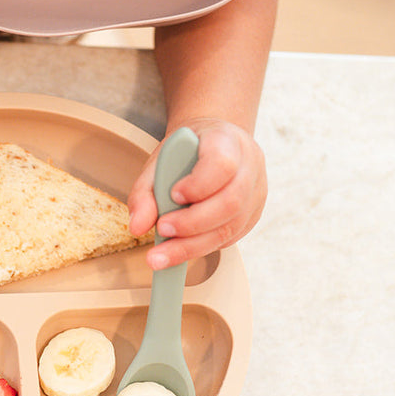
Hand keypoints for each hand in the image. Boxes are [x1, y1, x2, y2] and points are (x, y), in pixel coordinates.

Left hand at [127, 119, 266, 269]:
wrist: (211, 146)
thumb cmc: (187, 152)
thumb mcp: (160, 160)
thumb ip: (145, 192)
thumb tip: (138, 227)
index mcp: (228, 141)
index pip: (222, 164)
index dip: (199, 185)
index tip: (173, 195)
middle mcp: (249, 167)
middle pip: (231, 202)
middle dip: (192, 223)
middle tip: (162, 230)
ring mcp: (256, 193)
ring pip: (232, 227)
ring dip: (193, 245)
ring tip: (162, 254)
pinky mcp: (252, 216)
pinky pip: (230, 238)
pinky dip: (201, 248)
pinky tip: (179, 250)